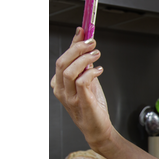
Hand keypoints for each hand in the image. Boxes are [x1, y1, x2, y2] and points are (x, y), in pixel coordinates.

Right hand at [51, 27, 114, 149]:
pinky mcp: (81, 102)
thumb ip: (85, 63)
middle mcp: (61, 89)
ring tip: (97, 54)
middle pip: (62, 63)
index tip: (83, 31)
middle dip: (77, 49)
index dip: (72, 43)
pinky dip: (90, 72)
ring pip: (69, 71)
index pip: (62, 58)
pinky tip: (99, 70)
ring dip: (84, 59)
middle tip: (92, 43)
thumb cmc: (92, 104)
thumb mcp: (88, 79)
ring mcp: (69, 97)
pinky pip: (81, 82)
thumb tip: (86, 42)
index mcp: (59, 83)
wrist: (97, 127)